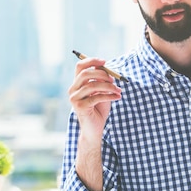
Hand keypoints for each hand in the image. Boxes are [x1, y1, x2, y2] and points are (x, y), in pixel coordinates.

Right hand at [68, 57, 121, 190]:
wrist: (94, 130)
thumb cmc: (98, 110)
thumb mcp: (101, 92)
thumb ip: (101, 80)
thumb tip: (104, 66)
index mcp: (76, 84)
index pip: (80, 66)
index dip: (91, 61)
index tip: (104, 61)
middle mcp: (72, 90)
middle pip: (86, 73)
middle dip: (102, 74)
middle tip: (114, 79)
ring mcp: (74, 98)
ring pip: (92, 85)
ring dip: (108, 86)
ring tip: (118, 90)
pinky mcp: (80, 107)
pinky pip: (96, 97)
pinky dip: (109, 95)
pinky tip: (118, 96)